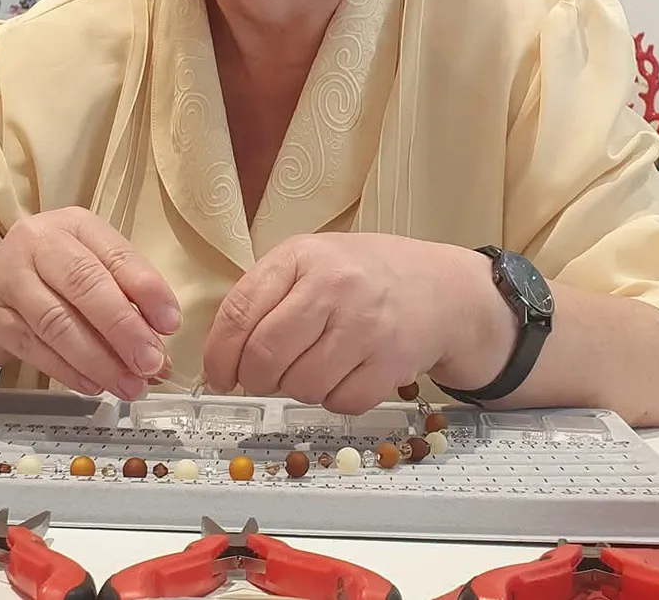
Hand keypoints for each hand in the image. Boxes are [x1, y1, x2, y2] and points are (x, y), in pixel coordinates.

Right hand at [0, 207, 180, 398]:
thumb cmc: (46, 281)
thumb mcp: (86, 273)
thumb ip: (124, 302)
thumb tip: (163, 352)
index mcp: (74, 224)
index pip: (116, 254)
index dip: (147, 289)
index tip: (170, 324)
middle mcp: (38, 242)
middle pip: (86, 284)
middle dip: (124, 328)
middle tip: (151, 363)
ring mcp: (8, 278)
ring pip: (59, 322)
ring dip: (100, 360)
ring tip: (129, 385)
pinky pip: (36, 348)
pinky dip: (69, 371)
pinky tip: (94, 386)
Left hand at [202, 233, 502, 413]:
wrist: (440, 287)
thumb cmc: (364, 275)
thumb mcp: (311, 262)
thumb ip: (267, 296)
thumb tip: (221, 356)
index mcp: (302, 257)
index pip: (239, 313)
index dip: (219, 355)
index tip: (218, 376)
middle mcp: (334, 287)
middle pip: (265, 356)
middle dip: (255, 379)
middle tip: (263, 379)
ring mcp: (365, 325)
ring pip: (301, 386)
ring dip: (297, 389)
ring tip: (313, 367)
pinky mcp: (391, 361)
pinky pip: (340, 402)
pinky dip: (335, 399)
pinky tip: (345, 374)